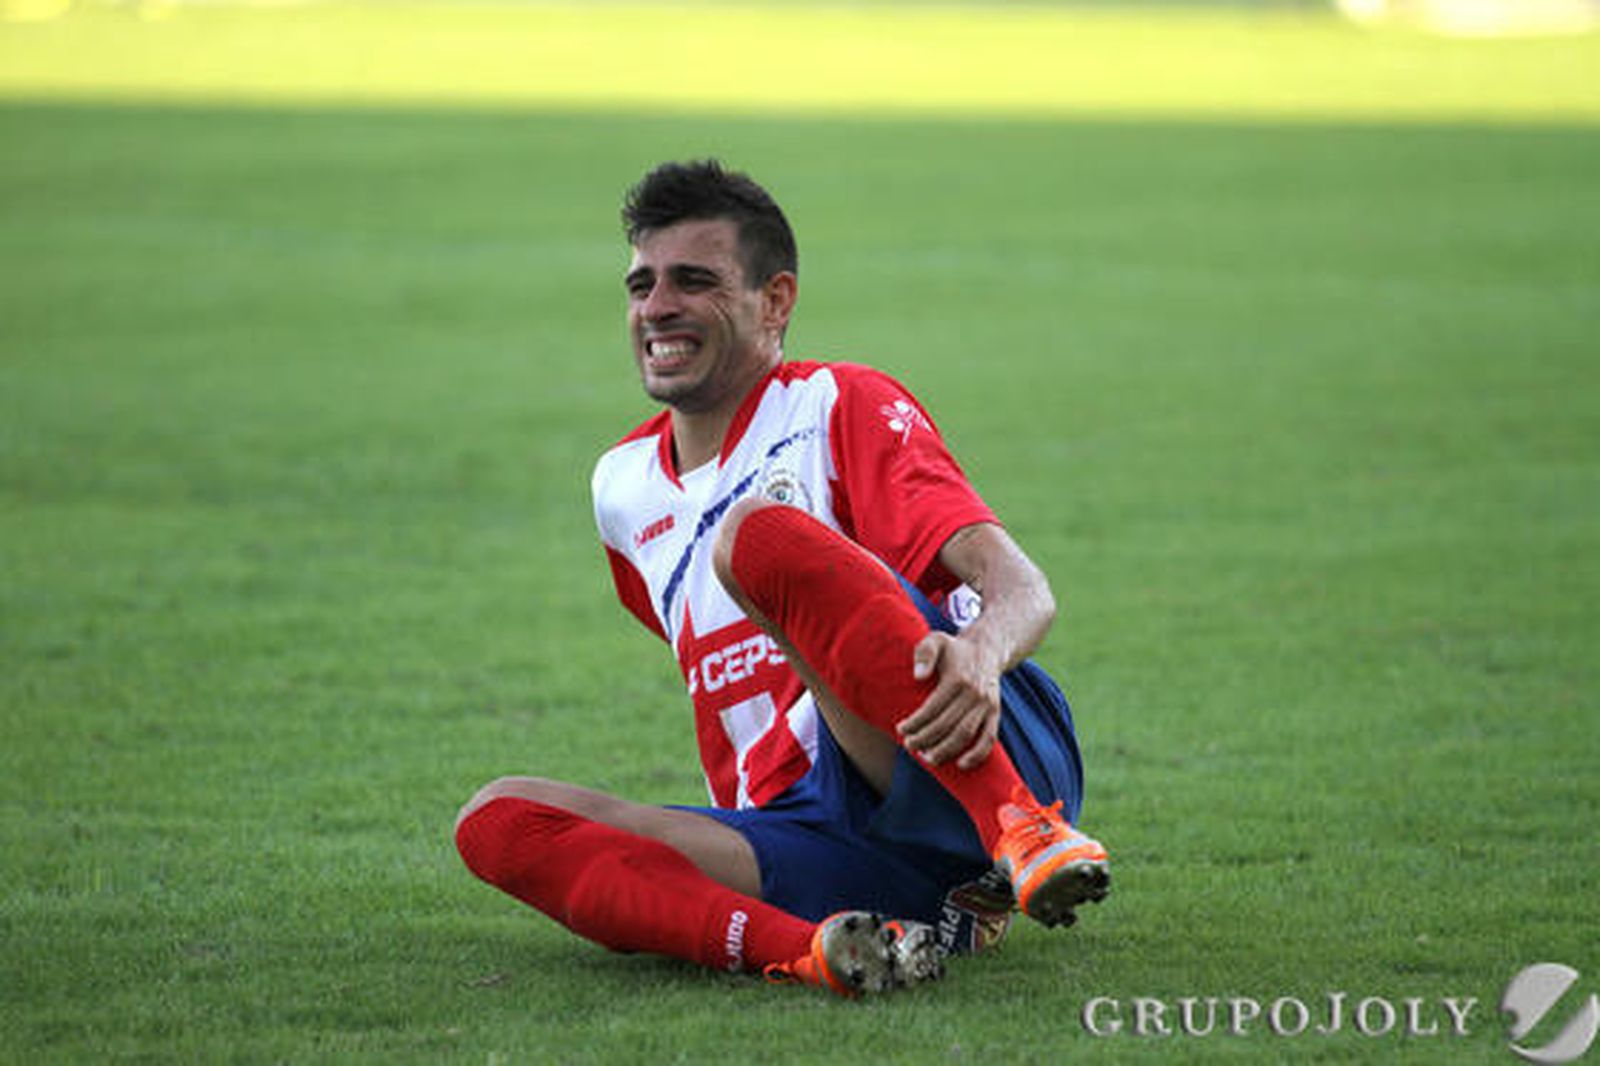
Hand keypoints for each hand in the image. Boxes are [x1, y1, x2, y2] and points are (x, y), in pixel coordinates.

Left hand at [896, 631, 1002, 769]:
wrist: (987, 649)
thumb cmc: (954, 649)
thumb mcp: (935, 640)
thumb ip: (924, 653)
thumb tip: (918, 676)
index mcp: (957, 678)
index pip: (932, 708)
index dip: (915, 723)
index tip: (901, 730)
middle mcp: (974, 693)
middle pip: (946, 725)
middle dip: (924, 739)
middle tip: (909, 746)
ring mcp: (987, 705)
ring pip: (965, 735)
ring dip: (944, 751)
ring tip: (926, 757)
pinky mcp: (995, 713)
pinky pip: (989, 739)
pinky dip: (977, 755)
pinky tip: (960, 764)